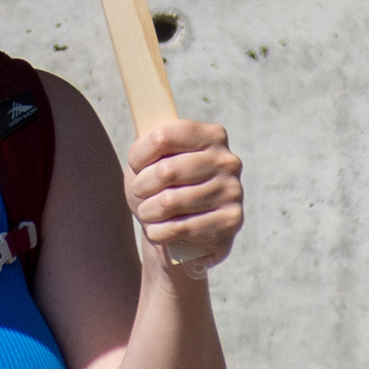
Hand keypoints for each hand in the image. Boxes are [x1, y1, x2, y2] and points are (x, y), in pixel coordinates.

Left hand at [124, 118, 243, 273]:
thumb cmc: (165, 189)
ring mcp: (232, 191)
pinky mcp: (230, 221)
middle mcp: (227, 161)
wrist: (184, 236)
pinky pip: (180, 228)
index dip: (139, 155)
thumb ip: (149, 142)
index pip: (162, 137)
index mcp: (212, 135)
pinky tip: (158, 230)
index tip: (135, 166)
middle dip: (141, 186)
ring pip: (170, 201)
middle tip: (140, 193)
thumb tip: (148, 133)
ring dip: (148, 211)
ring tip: (148, 212)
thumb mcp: (154, 159)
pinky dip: (158, 232)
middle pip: (166, 171)